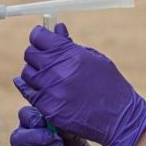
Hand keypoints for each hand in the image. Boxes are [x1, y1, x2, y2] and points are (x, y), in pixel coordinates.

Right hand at [10, 106, 100, 145]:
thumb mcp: (78, 140)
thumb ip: (66, 129)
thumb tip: (55, 119)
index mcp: (37, 127)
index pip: (24, 115)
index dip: (31, 117)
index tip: (46, 122)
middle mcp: (28, 143)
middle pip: (16, 136)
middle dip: (35, 136)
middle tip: (53, 138)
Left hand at [14, 24, 145, 145]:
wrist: (118, 117)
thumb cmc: (109, 84)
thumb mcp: (94, 58)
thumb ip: (70, 44)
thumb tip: (56, 28)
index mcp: (70, 54)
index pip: (39, 37)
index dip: (39, 35)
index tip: (41, 36)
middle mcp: (57, 70)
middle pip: (30, 54)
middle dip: (36, 52)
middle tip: (44, 55)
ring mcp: (51, 90)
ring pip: (27, 73)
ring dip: (34, 71)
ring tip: (45, 73)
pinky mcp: (47, 108)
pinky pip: (28, 93)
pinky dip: (30, 87)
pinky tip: (37, 85)